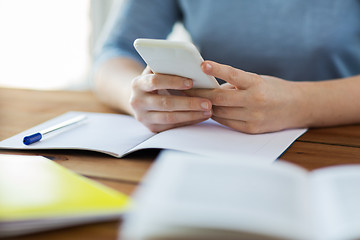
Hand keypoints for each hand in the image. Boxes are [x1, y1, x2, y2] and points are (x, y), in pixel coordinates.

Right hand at [129, 67, 212, 131]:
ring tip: (208, 110)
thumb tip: (185, 58)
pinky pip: (172, 126)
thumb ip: (165, 66)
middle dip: (189, 103)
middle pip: (165, 103)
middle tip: (207, 102)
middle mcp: (137, 102)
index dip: (173, 81)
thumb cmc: (154, 81)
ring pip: (170, 117)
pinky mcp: (152, 128)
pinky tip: (201, 116)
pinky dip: (188, 121)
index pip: (155, 81)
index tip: (191, 82)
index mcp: (137, 84)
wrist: (141, 100)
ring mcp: (143, 117)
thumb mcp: (155, 72)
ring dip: (191, 114)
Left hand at [186, 61, 302, 133]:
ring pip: (219, 112)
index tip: (203, 65)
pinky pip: (226, 122)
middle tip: (185, 88)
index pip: (234, 75)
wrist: (297, 107)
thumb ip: (236, 84)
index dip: (218, 69)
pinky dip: (216, 115)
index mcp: (257, 84)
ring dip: (205, 105)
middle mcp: (255, 101)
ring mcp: (253, 117)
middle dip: (200, 93)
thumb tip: (212, 88)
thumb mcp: (257, 80)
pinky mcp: (251, 129)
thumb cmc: (274, 89)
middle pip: (220, 99)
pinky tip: (209, 110)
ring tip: (192, 99)